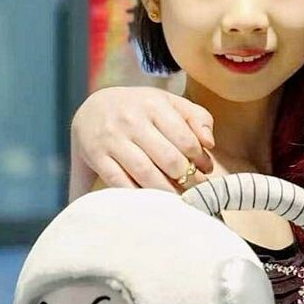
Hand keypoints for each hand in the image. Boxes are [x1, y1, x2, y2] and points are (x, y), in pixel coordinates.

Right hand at [70, 86, 214, 196]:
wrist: (93, 108)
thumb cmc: (140, 109)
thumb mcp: (169, 102)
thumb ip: (196, 117)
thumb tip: (210, 143)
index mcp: (154, 104)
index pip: (185, 139)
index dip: (200, 159)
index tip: (206, 170)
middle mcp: (131, 120)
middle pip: (167, 158)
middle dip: (186, 178)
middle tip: (195, 189)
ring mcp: (112, 138)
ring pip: (145, 172)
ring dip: (166, 190)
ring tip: (178, 198)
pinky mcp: (96, 156)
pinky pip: (120, 182)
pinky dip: (138, 194)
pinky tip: (152, 201)